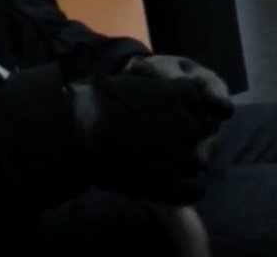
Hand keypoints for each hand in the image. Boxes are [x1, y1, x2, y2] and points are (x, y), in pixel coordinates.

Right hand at [72, 59, 235, 204]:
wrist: (76, 130)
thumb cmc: (98, 104)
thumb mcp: (137, 86)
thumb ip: (162, 95)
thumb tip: (179, 108)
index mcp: (181, 94)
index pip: (200, 105)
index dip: (185, 114)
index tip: (167, 121)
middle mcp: (186, 123)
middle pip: (198, 135)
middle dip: (182, 140)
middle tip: (157, 147)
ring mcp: (178, 154)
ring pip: (196, 163)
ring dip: (182, 165)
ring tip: (159, 167)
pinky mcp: (168, 183)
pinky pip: (194, 190)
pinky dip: (188, 190)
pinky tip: (172, 187)